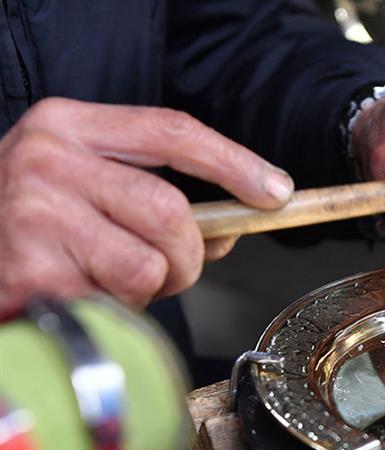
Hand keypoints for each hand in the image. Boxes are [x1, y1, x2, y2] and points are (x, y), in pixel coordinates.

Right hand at [0, 98, 293, 311]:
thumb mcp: (86, 187)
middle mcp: (47, 159)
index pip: (172, 131)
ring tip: (109, 283)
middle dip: (187, 255)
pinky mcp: (31, 272)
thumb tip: (231, 227)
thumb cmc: (32, 224)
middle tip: (166, 271)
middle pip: (170, 209)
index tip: (276, 190)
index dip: (234, 162)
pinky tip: (81, 296)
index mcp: (68, 125)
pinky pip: (116, 303)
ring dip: (149, 289)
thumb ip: (157, 199)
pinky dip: (116, 312)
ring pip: (149, 264)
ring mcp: (34, 214)